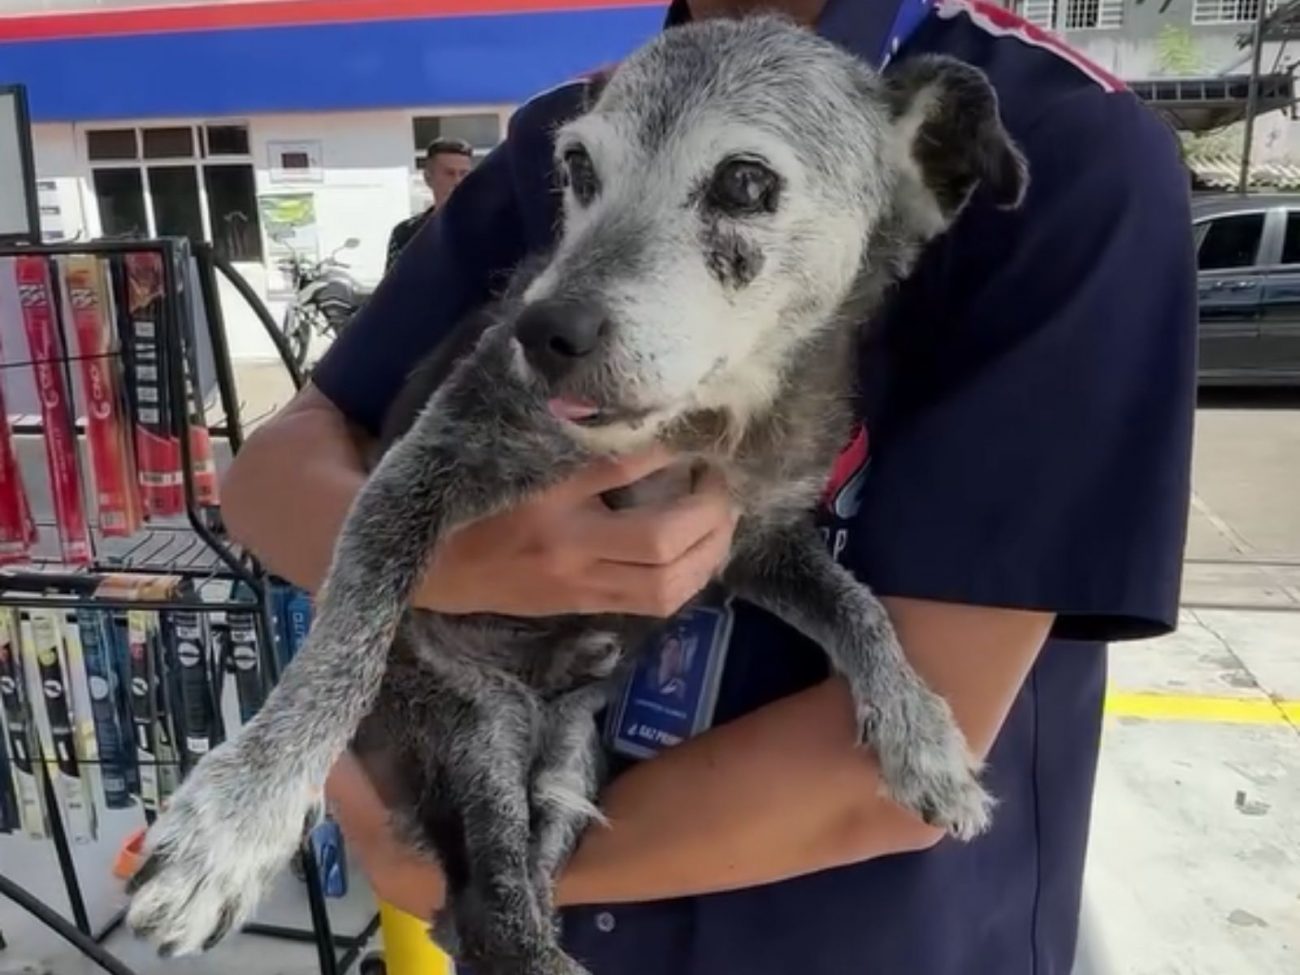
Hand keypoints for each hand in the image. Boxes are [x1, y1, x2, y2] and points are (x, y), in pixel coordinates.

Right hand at [414, 446, 736, 617]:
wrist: (422, 567)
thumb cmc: (466, 498)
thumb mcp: (505, 453)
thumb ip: (563, 434)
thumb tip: (621, 411)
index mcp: (543, 495)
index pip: (621, 466)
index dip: (668, 448)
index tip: (691, 431)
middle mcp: (566, 545)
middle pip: (662, 538)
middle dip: (708, 508)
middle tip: (718, 478)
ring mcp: (577, 583)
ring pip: (667, 582)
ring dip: (710, 549)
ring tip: (722, 517)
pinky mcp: (580, 607)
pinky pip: (651, 602)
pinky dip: (689, 577)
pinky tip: (701, 553)